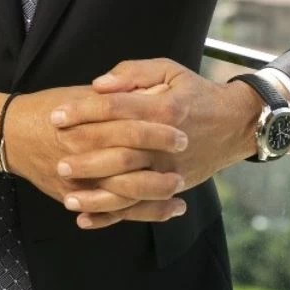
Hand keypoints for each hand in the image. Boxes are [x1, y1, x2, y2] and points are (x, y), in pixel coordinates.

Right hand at [0, 85, 188, 224]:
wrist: (10, 134)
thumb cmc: (50, 108)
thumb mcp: (80, 92)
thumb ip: (114, 93)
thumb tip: (150, 94)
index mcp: (82, 122)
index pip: (126, 123)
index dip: (156, 126)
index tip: (181, 125)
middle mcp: (78, 152)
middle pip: (126, 159)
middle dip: (158, 157)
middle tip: (184, 152)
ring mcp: (76, 180)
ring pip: (122, 192)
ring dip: (155, 191)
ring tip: (179, 186)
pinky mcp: (74, 198)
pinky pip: (113, 212)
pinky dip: (143, 214)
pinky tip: (169, 210)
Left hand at [48, 58, 263, 228]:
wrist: (234, 124)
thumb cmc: (195, 93)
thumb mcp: (168, 70)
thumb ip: (133, 73)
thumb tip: (99, 85)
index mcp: (164, 108)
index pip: (115, 108)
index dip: (82, 110)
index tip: (56, 115)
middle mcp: (166, 142)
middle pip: (117, 150)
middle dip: (83, 153)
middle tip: (55, 153)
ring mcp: (169, 169)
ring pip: (127, 187)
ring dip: (94, 194)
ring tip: (66, 193)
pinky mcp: (171, 188)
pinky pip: (138, 208)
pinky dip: (111, 217)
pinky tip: (85, 219)